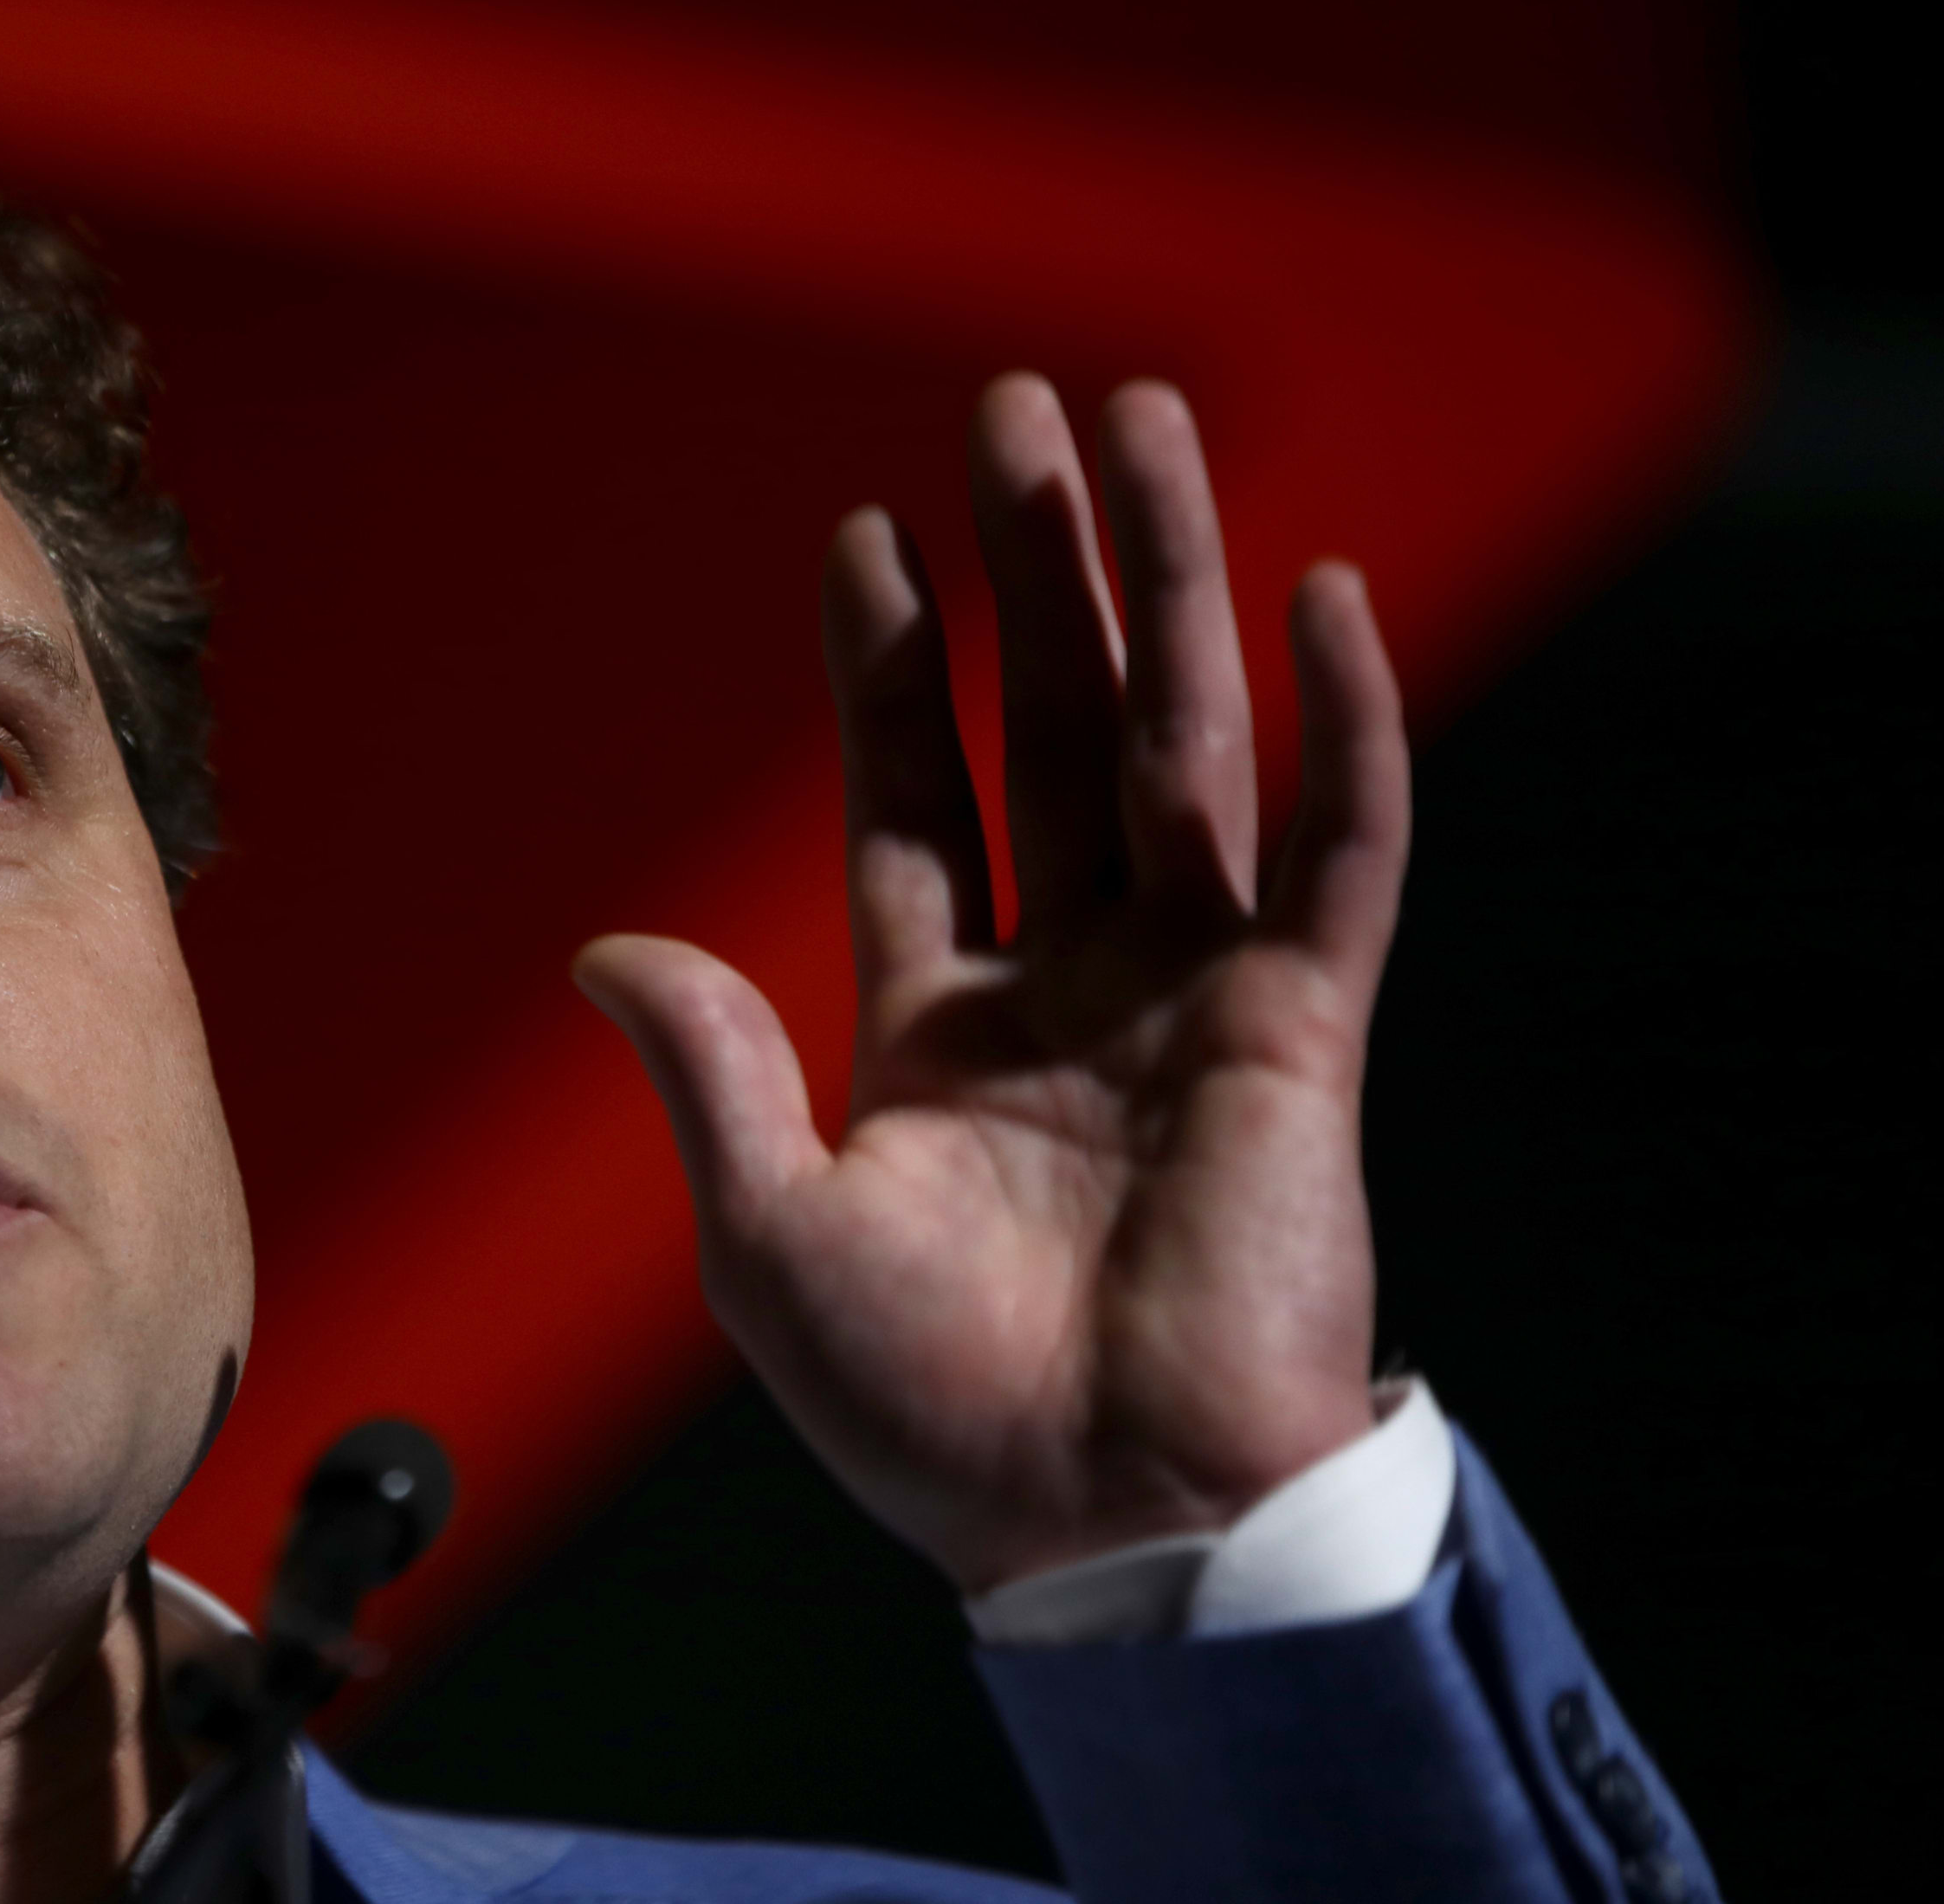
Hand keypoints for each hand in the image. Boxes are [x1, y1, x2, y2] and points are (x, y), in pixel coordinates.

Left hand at [574, 375, 1409, 1592]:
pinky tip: (1320, 595)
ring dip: (1167, 584)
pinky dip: (1339, 728)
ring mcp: (1191, 993)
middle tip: (1011, 411)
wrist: (1109, 1531)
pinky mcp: (1302, 1035)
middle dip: (1034, 571)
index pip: (914, 798)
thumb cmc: (936, 1414)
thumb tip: (604, 952)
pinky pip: (1336, 854)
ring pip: (1181, 744)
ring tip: (1136, 427)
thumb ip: (709, 1080)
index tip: (867, 537)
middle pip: (1050, 727)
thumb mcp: (777, 1241)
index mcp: (940, 1025)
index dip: (895, 667)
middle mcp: (1070, 982)